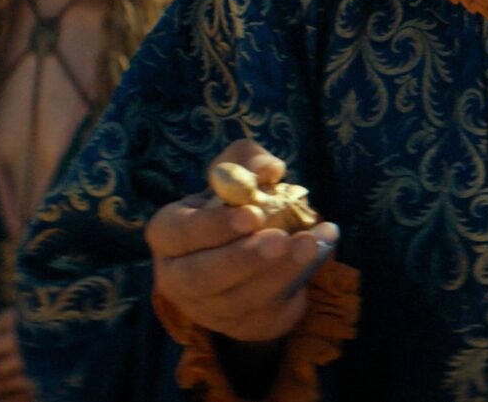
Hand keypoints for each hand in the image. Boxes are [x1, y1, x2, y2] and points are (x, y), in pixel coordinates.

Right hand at [148, 140, 340, 344]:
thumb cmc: (234, 206)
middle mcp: (178, 277)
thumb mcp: (236, 174)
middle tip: (280, 238)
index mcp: (168, 235)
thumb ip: (247, 161)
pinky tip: (318, 255)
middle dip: (243, 258)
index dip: (213, 226)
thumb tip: (270, 169)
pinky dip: (295, 282)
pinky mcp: (242, 325)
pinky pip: (265, 311)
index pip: (179, 233)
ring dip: (278, 272)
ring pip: (237, 298)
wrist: (252, 253)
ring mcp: (208, 308)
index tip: (251, 214)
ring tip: (310, 243)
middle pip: (201, 276)